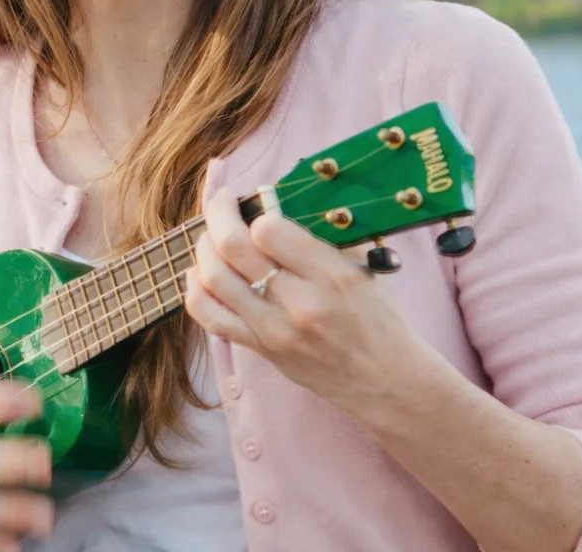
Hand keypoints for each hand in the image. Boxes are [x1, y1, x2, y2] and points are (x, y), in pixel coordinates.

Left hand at [183, 186, 431, 413]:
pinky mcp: (261, 348)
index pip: (269, 230)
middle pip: (233, 248)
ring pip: (214, 278)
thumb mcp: (364, 268)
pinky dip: (195, 289)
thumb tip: (283, 200)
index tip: (255, 204)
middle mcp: (299, 303)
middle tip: (222, 203)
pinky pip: (211, 317)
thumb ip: (326, 235)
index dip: (255, 211)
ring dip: (205, 248)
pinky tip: (199, 272)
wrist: (386, 380)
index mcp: (330, 275)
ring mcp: (275, 330)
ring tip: (212, 235)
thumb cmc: (377, 318)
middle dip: (218, 214)